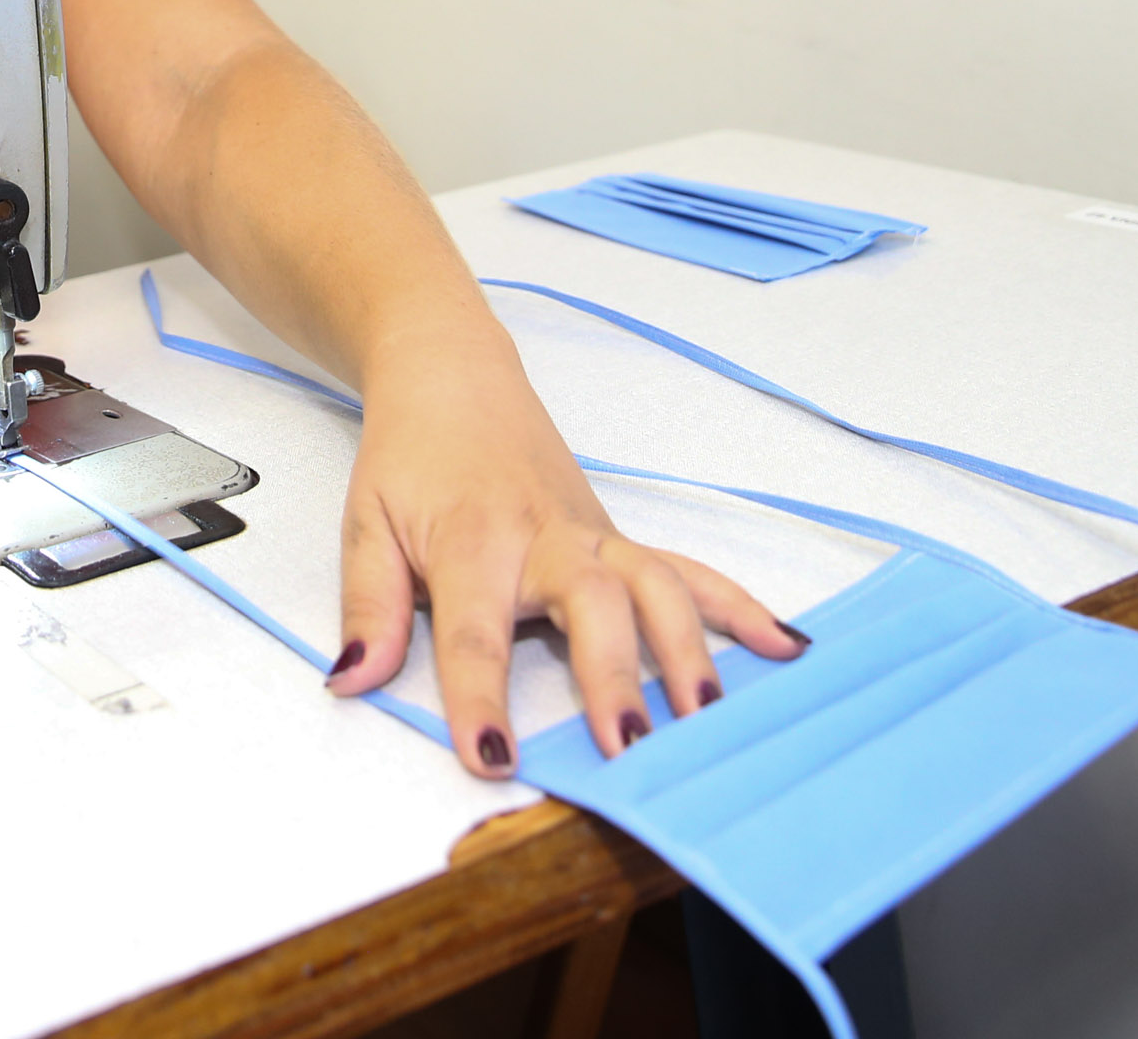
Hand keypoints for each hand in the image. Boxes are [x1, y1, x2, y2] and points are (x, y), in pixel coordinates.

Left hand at [326, 317, 809, 778]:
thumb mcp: (365, 526)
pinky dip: (740, 607)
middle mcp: (546, 539)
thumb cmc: (410, 456)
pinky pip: (689, 571)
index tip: (493, 760)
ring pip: (655, 588)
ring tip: (708, 719)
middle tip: (627, 746)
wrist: (452, 376)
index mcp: (473, 542)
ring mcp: (594, 537)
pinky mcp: (621, 539)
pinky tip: (784, 646)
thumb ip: (368, 608)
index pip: (476, 633)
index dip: (482, 699)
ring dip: (688, 651)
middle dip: (613, 678)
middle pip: (591, 607)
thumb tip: (353, 681)